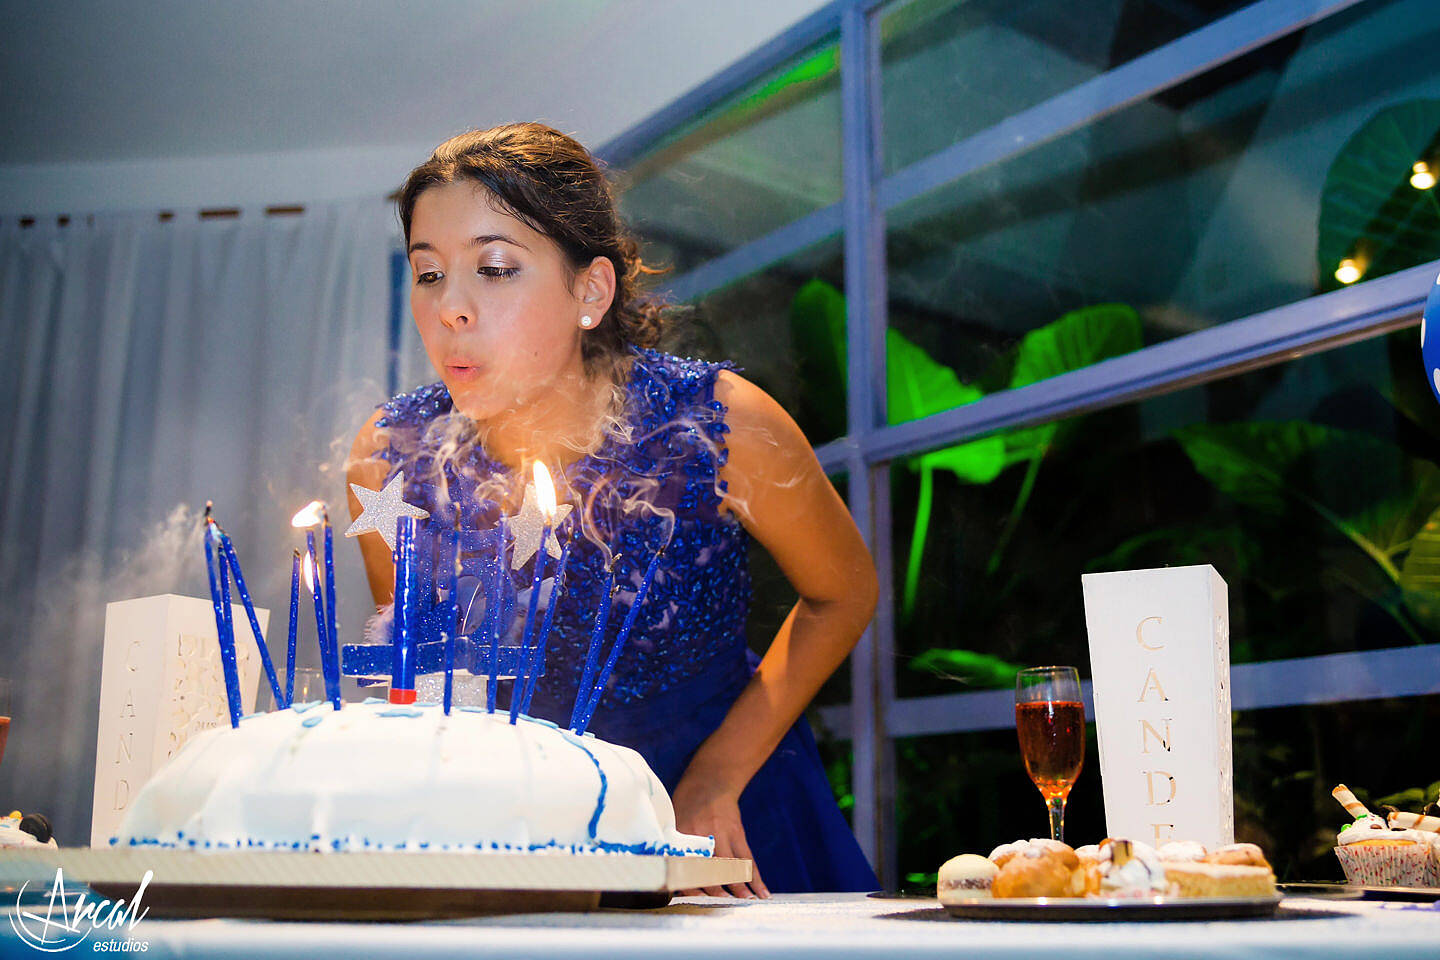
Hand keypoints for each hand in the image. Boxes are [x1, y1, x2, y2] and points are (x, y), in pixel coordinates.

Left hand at [671, 775, 769, 898]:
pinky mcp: (738, 832)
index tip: (694, 899)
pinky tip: (761, 892)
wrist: (711, 779)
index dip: (690, 884)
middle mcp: (702, 835)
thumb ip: (675, 848)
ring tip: (744, 903)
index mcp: (681, 834)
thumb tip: (674, 879)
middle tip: (721, 906)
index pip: (684, 866)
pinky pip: (748, 859)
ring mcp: (722, 834)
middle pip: (709, 869)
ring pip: (731, 866)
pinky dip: (755, 877)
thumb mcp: (673, 821)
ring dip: (739, 888)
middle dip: (716, 891)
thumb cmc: (686, 803)